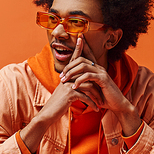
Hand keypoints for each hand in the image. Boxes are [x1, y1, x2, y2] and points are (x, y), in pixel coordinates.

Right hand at [19, 37, 99, 153]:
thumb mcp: (64, 93)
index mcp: (65, 77)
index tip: (81, 38)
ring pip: (88, 86)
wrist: (48, 115)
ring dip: (96, 96)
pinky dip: (92, 103)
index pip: (73, 61)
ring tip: (102, 104)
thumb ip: (71, 86)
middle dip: (97, 84)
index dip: (77, 49)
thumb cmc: (57, 106)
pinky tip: (96, 109)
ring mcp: (68, 85)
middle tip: (105, 91)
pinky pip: (86, 97)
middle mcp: (66, 78)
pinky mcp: (70, 94)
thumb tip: (79, 83)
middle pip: (85, 74)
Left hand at [60, 37, 141, 134]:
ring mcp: (101, 72)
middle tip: (61, 75)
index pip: (87, 54)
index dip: (82, 46)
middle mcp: (99, 68)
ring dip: (72, 73)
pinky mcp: (103, 79)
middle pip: (81, 59)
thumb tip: (72, 82)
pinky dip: (79, 81)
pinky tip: (74, 87)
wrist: (117, 104)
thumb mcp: (91, 89)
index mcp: (97, 68)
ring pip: (83, 66)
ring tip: (65, 80)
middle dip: (69, 66)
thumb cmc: (104, 98)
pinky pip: (88, 76)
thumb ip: (83, 83)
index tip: (78, 37)